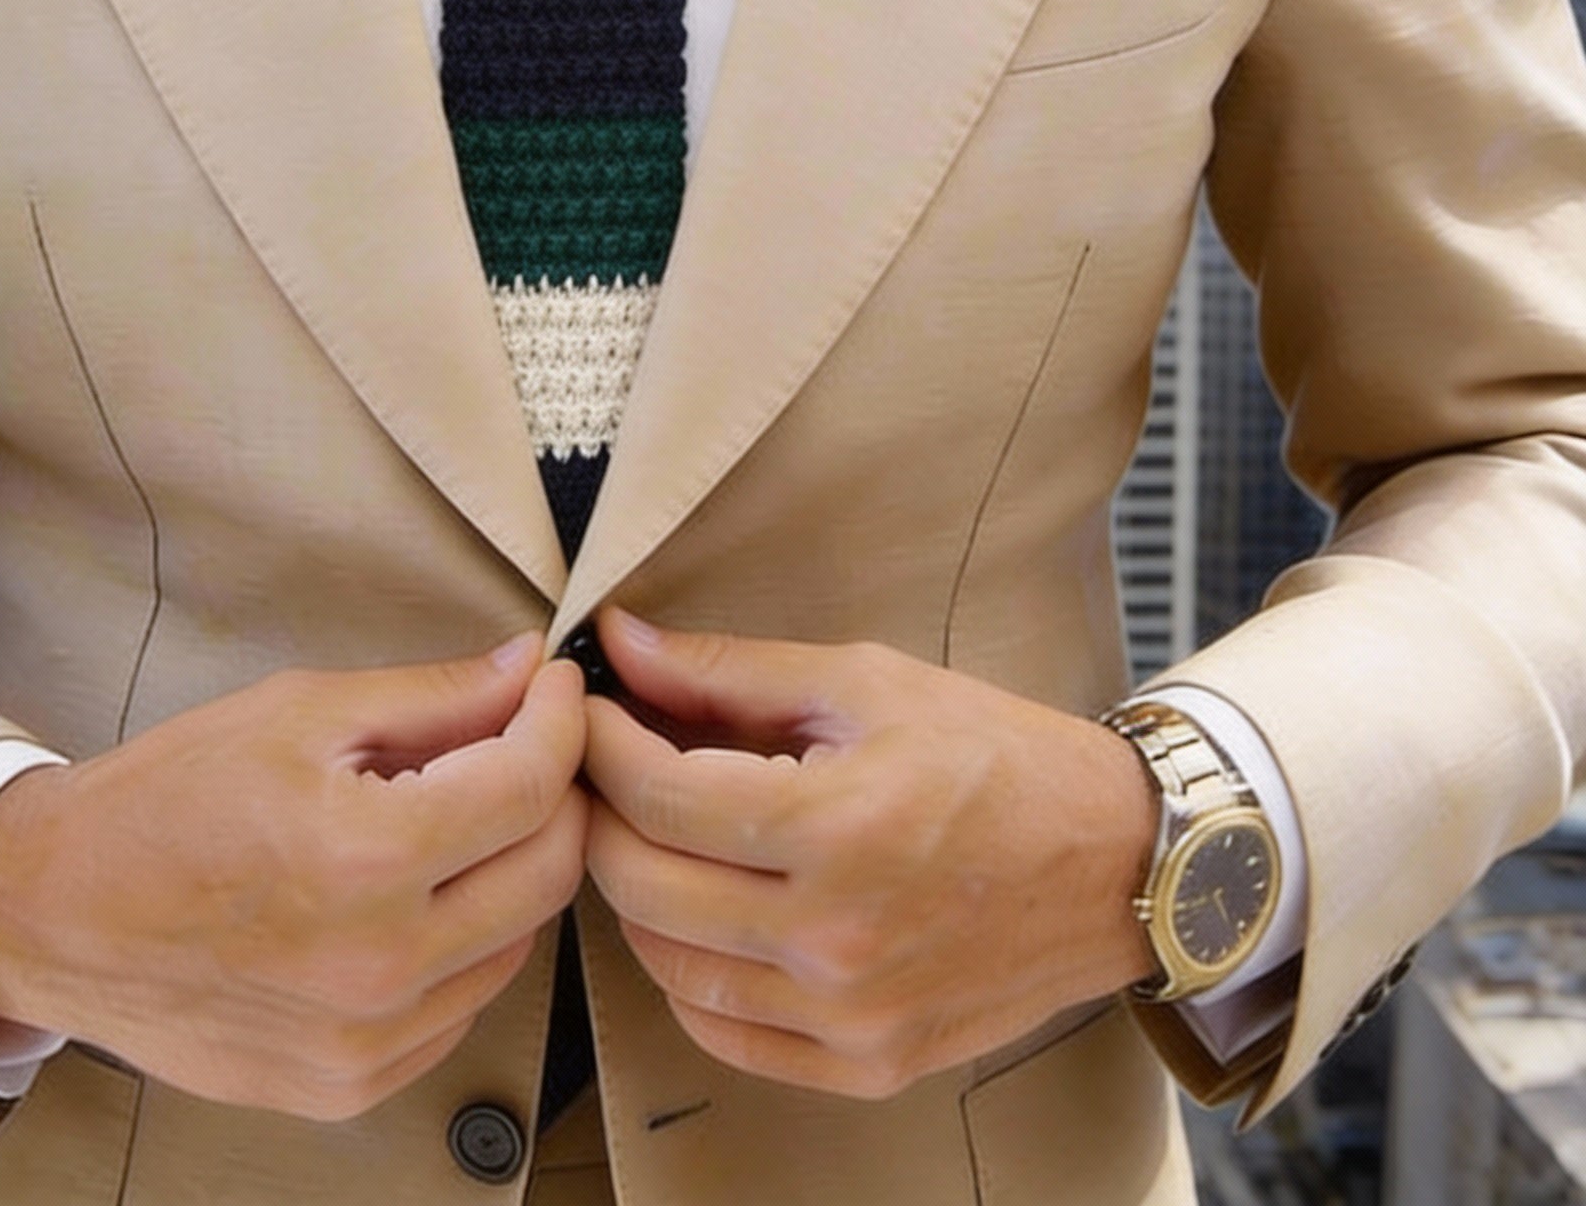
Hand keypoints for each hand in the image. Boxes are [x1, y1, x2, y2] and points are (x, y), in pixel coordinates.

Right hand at [0, 637, 587, 1120]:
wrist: (57, 914)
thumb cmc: (167, 801)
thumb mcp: (300, 712)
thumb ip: (433, 697)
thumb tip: (526, 670)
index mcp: (364, 858)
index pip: (531, 786)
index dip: (560, 721)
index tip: (554, 688)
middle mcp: (378, 965)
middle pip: (549, 871)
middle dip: (555, 793)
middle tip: (524, 743)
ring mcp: (367, 1042)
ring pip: (517, 942)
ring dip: (510, 870)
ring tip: (454, 818)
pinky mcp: (350, 1086)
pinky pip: (461, 1006)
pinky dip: (463, 944)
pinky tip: (412, 896)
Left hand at [581, 609, 1158, 1099]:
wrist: (1115, 862)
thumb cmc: (996, 757)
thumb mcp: (864, 683)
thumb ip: (730, 671)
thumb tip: (621, 643)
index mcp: (837, 829)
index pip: (657, 796)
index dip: (601, 744)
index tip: (590, 710)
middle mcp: (836, 938)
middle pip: (642, 885)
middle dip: (601, 813)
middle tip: (605, 766)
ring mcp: (850, 1015)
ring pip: (667, 967)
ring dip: (636, 893)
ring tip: (652, 832)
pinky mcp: (867, 1063)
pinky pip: (724, 1034)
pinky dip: (687, 975)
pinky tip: (701, 913)